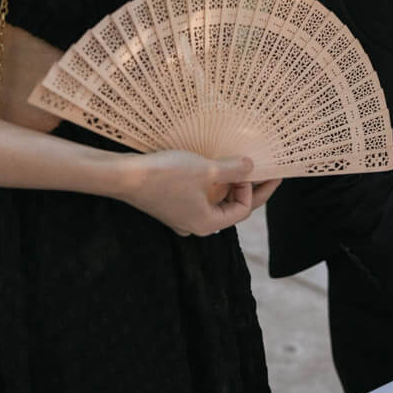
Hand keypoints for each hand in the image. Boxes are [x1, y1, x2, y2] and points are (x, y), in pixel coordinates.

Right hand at [112, 150, 280, 236]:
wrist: (124, 176)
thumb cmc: (166, 175)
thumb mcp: (206, 170)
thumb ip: (233, 170)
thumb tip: (252, 167)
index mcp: (207, 224)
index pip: (243, 210)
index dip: (251, 189)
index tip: (248, 168)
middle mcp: (196, 225)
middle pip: (231, 208)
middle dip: (248, 189)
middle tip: (267, 172)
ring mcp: (183, 217)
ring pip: (216, 202)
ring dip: (229, 186)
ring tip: (241, 167)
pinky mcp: (173, 206)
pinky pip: (202, 198)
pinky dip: (213, 185)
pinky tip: (215, 169)